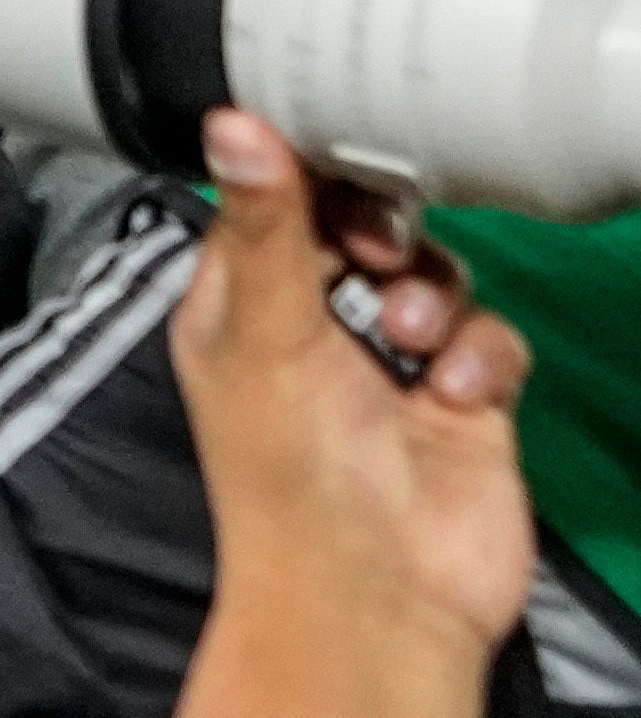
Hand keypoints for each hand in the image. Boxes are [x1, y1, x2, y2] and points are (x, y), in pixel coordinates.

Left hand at [169, 111, 534, 685]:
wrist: (379, 597)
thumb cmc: (291, 477)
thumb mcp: (265, 333)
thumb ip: (263, 226)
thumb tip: (230, 120)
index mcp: (238, 302)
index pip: (265, 202)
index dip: (299, 171)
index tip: (331, 142)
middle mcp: (312, 324)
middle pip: (357, 229)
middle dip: (376, 229)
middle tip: (376, 252)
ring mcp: (391, 361)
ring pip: (431, 272)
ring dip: (431, 292)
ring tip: (411, 339)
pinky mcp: (462, 399)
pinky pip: (488, 335)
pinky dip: (481, 353)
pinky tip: (458, 392)